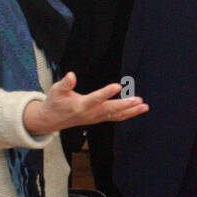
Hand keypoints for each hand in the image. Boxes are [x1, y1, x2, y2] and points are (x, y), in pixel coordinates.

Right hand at [23, 72, 148, 134]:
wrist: (52, 120)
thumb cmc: (55, 103)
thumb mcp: (55, 90)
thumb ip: (65, 83)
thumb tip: (71, 75)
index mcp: (79, 106)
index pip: (95, 99)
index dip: (106, 93)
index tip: (117, 86)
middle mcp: (90, 114)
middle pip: (110, 110)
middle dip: (125, 105)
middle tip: (138, 100)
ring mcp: (95, 118)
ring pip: (116, 115)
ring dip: (131, 111)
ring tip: (144, 106)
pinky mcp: (99, 119)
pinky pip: (115, 118)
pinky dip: (127, 114)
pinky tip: (137, 110)